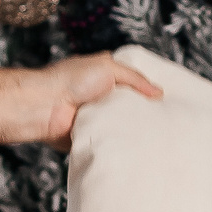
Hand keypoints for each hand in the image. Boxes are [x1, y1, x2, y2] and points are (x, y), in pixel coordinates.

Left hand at [31, 53, 160, 147]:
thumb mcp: (109, 67)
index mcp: (104, 74)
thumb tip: (158, 92)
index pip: (131, 80)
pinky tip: (133, 143)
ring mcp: (95, 115)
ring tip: (154, 133)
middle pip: (129, 103)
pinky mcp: (90, 134)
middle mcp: (100, 94)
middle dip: (143, 110)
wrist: (45, 107)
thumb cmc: (71, 80)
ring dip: (130, 127)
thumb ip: (135, 78)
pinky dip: (117, 141)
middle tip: (165, 118)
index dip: (147, 88)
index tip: (166, 98)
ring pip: (121, 123)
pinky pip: (109, 139)